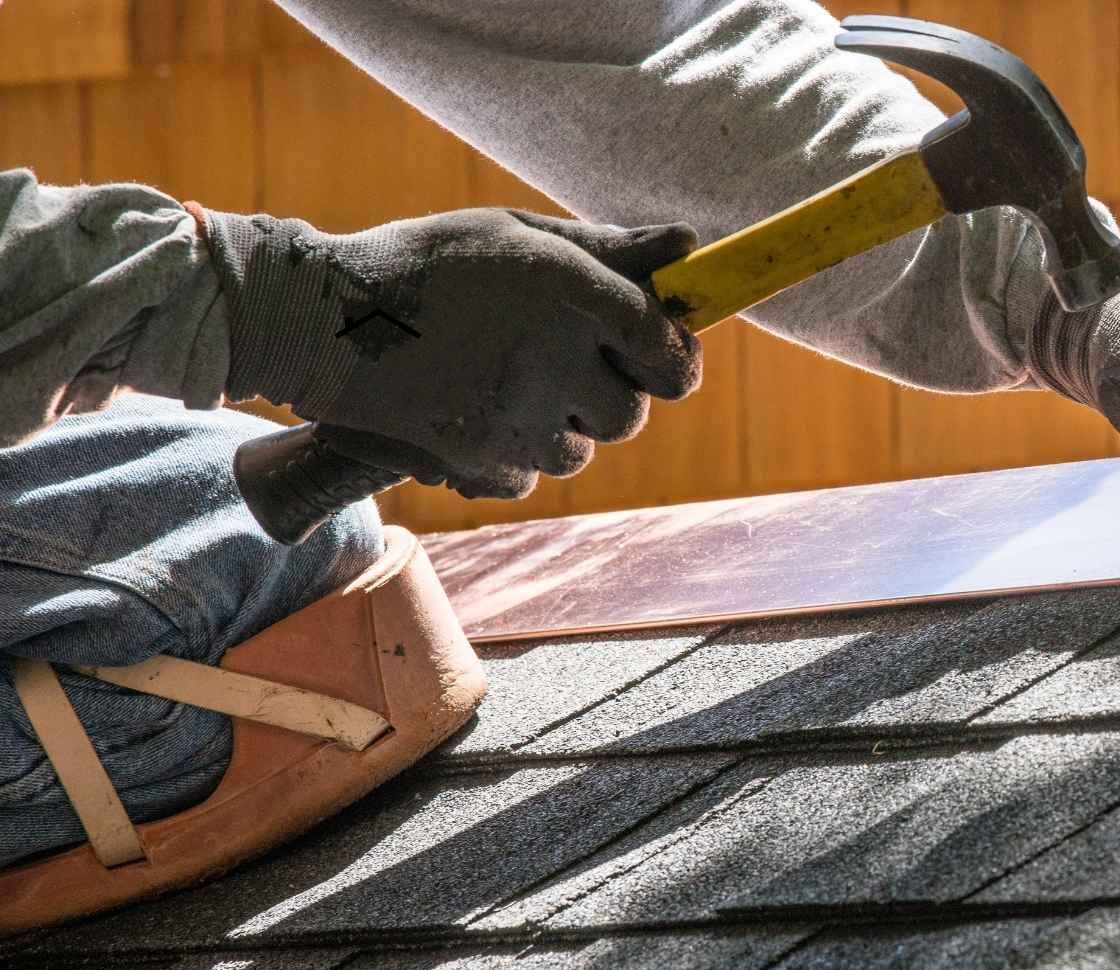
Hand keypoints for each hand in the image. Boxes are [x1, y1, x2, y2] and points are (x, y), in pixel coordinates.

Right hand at [201, 207, 700, 498]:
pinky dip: (512, 454)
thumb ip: (607, 249)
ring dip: (558, 425)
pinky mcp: (482, 461)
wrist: (322, 321)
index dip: (673, 360)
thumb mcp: (517, 235)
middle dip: (606, 395)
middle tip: (560, 364)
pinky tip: (471, 409)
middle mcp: (555, 361)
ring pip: (581, 451)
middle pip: (629, 415)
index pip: (668, 352)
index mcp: (571, 294)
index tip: (660, 356)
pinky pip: (529, 476)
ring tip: (502, 380)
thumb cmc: (429, 265)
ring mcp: (518, 419)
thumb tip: (688, 248)